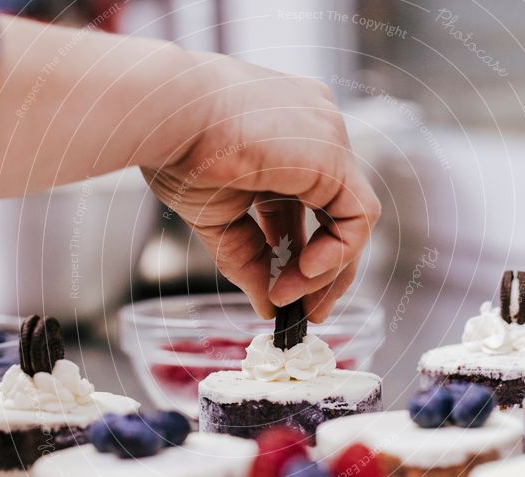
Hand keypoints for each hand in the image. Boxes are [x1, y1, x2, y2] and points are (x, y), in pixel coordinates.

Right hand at [142, 52, 380, 322]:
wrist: (167, 115)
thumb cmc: (176, 148)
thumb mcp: (218, 217)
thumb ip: (248, 259)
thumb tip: (268, 306)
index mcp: (286, 138)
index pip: (310, 204)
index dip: (303, 252)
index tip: (286, 293)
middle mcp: (314, 133)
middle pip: (336, 214)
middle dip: (325, 271)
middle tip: (309, 313)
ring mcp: (328, 139)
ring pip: (350, 219)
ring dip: (325, 271)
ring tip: (290, 297)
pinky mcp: (334, 155)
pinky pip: (358, 217)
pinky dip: (339, 253)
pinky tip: (306, 272)